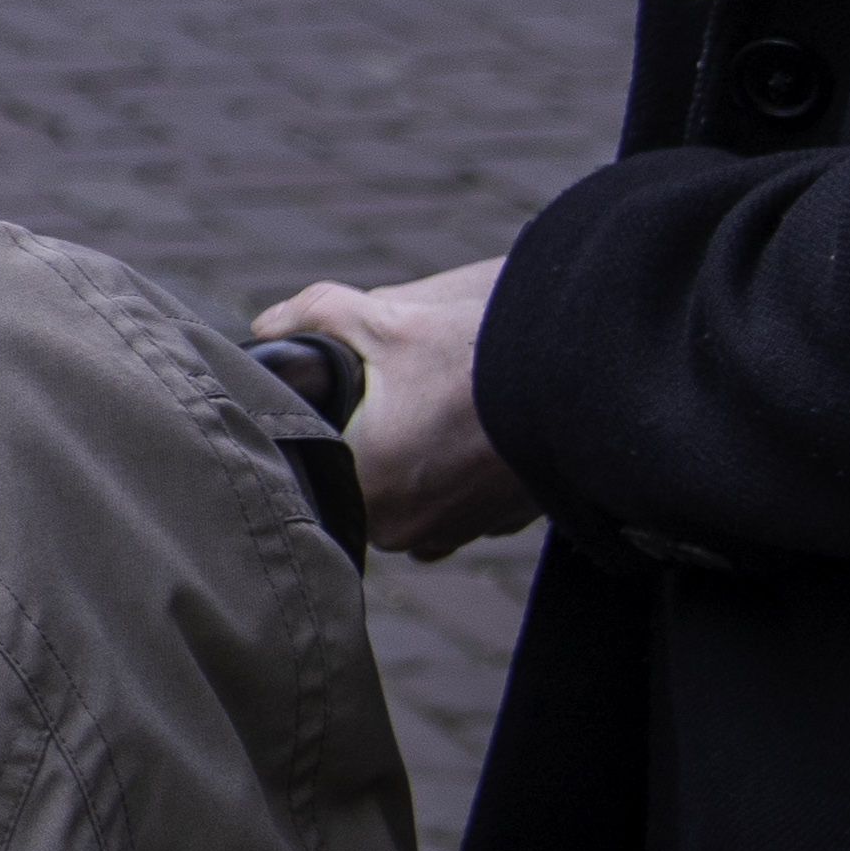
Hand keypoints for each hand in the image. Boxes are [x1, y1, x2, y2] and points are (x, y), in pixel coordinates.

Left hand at [256, 255, 536, 554]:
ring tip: (423, 413)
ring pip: (403, 501)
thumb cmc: (478, 357)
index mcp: (367, 488)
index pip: (313, 470)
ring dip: (406, 465)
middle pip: (356, 486)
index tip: (329, 401)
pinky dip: (449, 476)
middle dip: (361, 445)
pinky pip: (450, 507)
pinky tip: (457, 435)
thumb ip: (315, 316)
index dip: (316, 431)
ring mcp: (452, 534)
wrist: (581, 386)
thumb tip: (268, 326)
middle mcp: (404, 529)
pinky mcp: (493, 528)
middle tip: (378, 398)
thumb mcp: (388, 321)